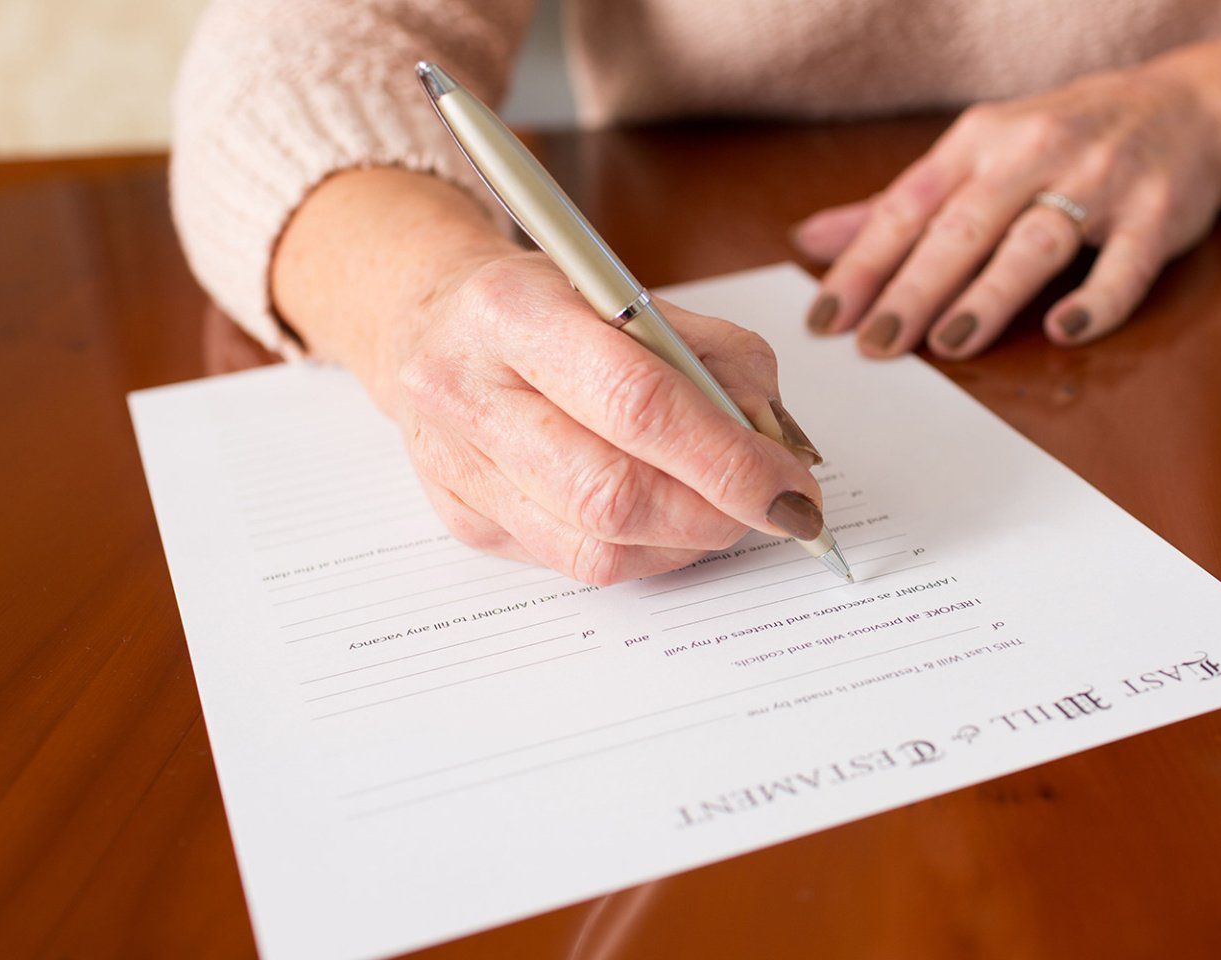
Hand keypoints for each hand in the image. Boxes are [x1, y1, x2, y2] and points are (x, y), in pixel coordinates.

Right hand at [377, 251, 825, 584]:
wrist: (429, 319)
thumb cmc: (546, 306)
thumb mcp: (631, 294)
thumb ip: (717, 358)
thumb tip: (780, 445)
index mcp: (515, 312)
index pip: (637, 402)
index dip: (727, 457)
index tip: (792, 484)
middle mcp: (468, 392)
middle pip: (611, 493)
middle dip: (716, 513)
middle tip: (775, 509)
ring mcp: (456, 467)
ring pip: (594, 546)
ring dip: (687, 541)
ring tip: (726, 511)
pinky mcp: (463, 520)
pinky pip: (575, 563)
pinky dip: (647, 552)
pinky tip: (671, 522)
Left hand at [793, 31, 1220, 359]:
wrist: (1188, 109)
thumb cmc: (1067, 140)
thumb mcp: (979, 155)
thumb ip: (900, 205)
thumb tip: (811, 242)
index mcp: (981, 141)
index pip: (909, 205)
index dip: (864, 263)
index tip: (826, 319)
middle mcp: (1035, 153)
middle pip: (964, 227)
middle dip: (914, 287)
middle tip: (874, 343)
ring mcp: (1100, 182)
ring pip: (1035, 242)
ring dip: (990, 293)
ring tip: (948, 342)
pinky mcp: (1158, 214)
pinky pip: (1125, 263)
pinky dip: (1096, 298)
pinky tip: (1062, 330)